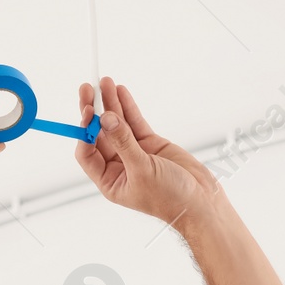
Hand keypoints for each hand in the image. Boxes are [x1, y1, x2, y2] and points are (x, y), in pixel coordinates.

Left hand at [74, 77, 222, 227]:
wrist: (200, 202)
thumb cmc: (170, 198)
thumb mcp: (142, 170)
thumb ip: (124, 142)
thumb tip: (105, 118)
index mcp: (110, 180)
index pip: (87, 152)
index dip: (84, 131)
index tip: (88, 112)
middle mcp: (119, 166)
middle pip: (99, 134)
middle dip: (93, 112)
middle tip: (88, 89)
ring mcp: (135, 153)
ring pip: (117, 124)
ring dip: (111, 104)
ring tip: (105, 82)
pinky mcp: (151, 144)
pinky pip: (135, 122)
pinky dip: (128, 107)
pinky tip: (121, 92)